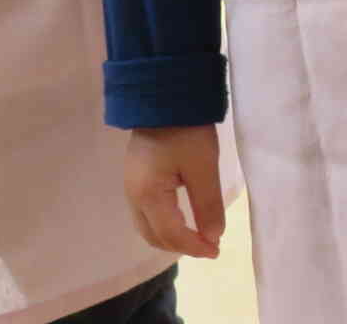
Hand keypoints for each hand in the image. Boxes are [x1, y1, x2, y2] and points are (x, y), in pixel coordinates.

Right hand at [125, 126, 225, 258]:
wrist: (163, 95)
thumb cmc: (186, 130)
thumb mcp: (203, 167)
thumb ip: (207, 204)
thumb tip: (213, 236)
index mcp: (148, 195)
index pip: (170, 234)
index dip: (194, 247)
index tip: (216, 250)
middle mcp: (133, 196)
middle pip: (153, 235)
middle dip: (180, 246)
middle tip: (208, 246)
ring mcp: (130, 186)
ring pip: (146, 226)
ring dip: (170, 237)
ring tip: (196, 236)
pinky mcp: (134, 177)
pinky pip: (145, 213)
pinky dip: (162, 224)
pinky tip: (180, 219)